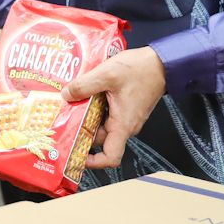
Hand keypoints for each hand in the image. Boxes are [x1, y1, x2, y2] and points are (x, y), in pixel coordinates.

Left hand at [59, 47, 166, 169]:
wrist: (160, 62)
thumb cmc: (141, 70)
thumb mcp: (106, 74)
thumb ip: (84, 85)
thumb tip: (67, 95)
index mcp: (122, 125)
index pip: (110, 157)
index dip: (93, 161)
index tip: (76, 156)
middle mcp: (125, 125)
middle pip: (99, 139)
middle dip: (80, 132)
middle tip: (63, 122)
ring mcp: (126, 117)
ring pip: (101, 124)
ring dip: (86, 117)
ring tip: (70, 105)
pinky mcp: (125, 108)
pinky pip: (106, 114)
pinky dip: (94, 108)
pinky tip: (84, 95)